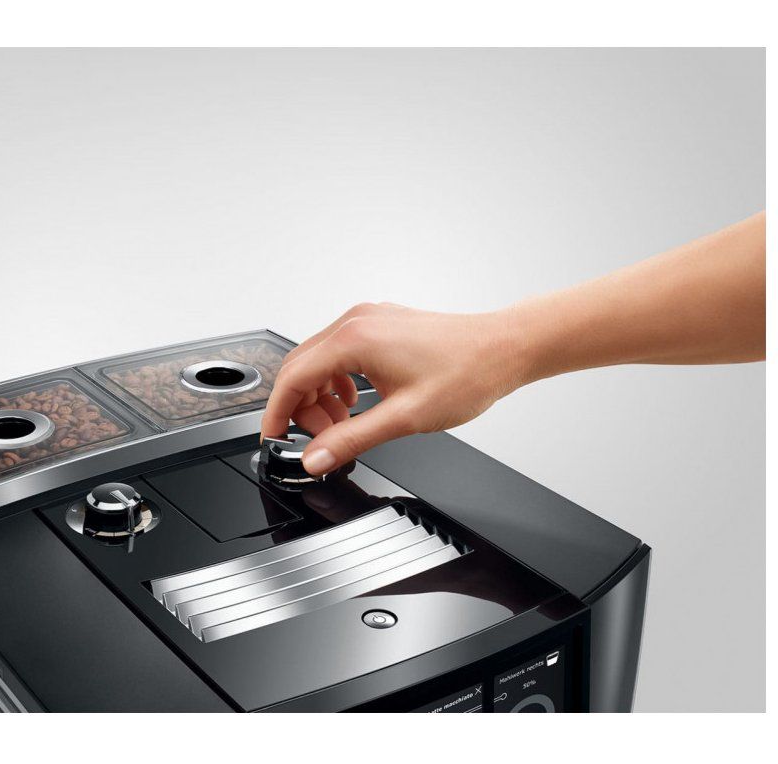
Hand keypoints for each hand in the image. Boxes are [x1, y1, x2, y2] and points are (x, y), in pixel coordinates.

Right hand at [261, 303, 524, 474]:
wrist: (504, 348)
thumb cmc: (466, 373)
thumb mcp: (403, 418)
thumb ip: (351, 439)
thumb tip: (315, 457)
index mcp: (354, 340)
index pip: (292, 377)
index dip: (277, 413)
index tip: (274, 437)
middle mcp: (355, 322)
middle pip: (300, 367)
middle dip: (301, 407)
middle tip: (320, 439)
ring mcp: (367, 319)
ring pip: (318, 359)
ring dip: (319, 395)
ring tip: (342, 424)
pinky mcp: (378, 323)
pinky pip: (338, 351)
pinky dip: (336, 380)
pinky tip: (355, 402)